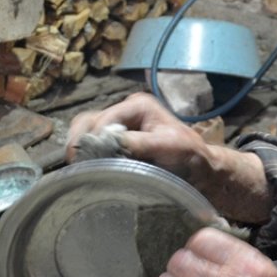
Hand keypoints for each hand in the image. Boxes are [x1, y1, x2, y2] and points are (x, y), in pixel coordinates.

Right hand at [65, 92, 213, 182]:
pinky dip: (85, 151)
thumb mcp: (168, 146)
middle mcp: (125, 111)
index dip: (95, 138)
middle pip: (90, 120)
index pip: (105, 117)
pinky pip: (92, 141)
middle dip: (81, 140)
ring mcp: (119, 125)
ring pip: (86, 129)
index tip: (91, 160)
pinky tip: (85, 166)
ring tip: (78, 165)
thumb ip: (139, 143)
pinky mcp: (116, 140)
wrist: (199, 171)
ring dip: (80, 145)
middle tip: (76, 162)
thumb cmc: (189, 156)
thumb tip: (108, 142)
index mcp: (138, 105)